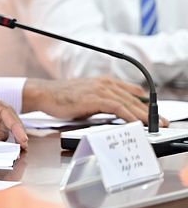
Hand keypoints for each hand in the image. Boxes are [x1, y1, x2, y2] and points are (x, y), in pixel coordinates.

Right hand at [22, 77, 167, 125]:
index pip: (132, 92)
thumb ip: (103, 103)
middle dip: (150, 112)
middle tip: (162, 122)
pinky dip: (130, 116)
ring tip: (154, 125)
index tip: (154, 114)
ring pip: (129, 103)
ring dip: (144, 116)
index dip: (145, 103)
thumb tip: (117, 113)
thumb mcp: (87, 98)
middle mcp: (105, 83)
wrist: (45, 94)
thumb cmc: (62, 98)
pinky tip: (136, 123)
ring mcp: (100, 90)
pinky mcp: (95, 98)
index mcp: (104, 82)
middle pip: (134, 98)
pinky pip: (118, 108)